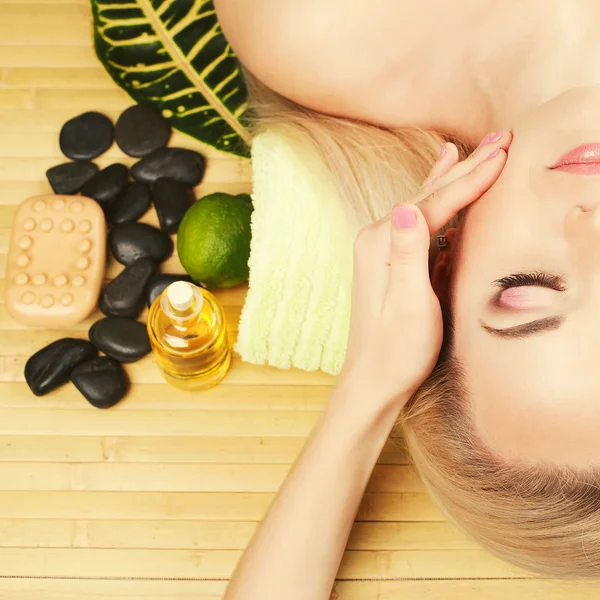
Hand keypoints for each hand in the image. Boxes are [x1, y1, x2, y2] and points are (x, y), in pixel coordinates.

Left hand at [337, 132, 512, 412]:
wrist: (373, 378)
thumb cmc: (396, 349)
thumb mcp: (407, 305)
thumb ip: (407, 255)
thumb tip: (405, 206)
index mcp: (382, 244)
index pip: (434, 203)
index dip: (471, 178)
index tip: (505, 153)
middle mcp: (377, 238)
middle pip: (429, 194)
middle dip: (467, 167)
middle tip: (502, 138)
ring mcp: (381, 247)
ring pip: (424, 202)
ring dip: (452, 177)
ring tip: (469, 150)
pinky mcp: (389, 259)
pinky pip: (418, 219)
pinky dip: (435, 198)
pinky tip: (439, 186)